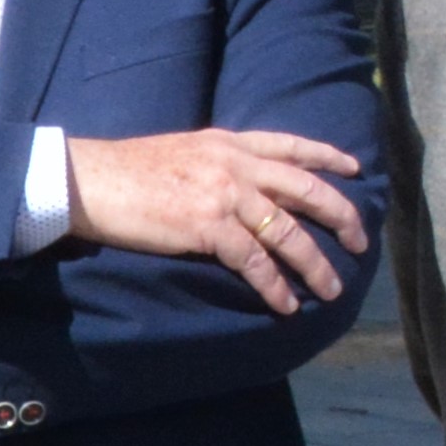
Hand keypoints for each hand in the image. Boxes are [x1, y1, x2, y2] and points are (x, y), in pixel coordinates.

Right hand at [66, 128, 366, 314]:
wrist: (86, 180)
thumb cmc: (123, 170)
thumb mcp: (181, 152)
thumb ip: (215, 163)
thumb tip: (236, 184)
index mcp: (228, 142)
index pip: (291, 145)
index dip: (328, 157)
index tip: (355, 169)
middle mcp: (235, 164)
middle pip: (307, 189)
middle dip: (341, 216)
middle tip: (360, 242)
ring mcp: (224, 194)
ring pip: (288, 232)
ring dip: (315, 264)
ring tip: (331, 288)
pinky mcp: (207, 226)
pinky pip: (255, 261)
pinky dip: (276, 286)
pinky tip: (286, 303)